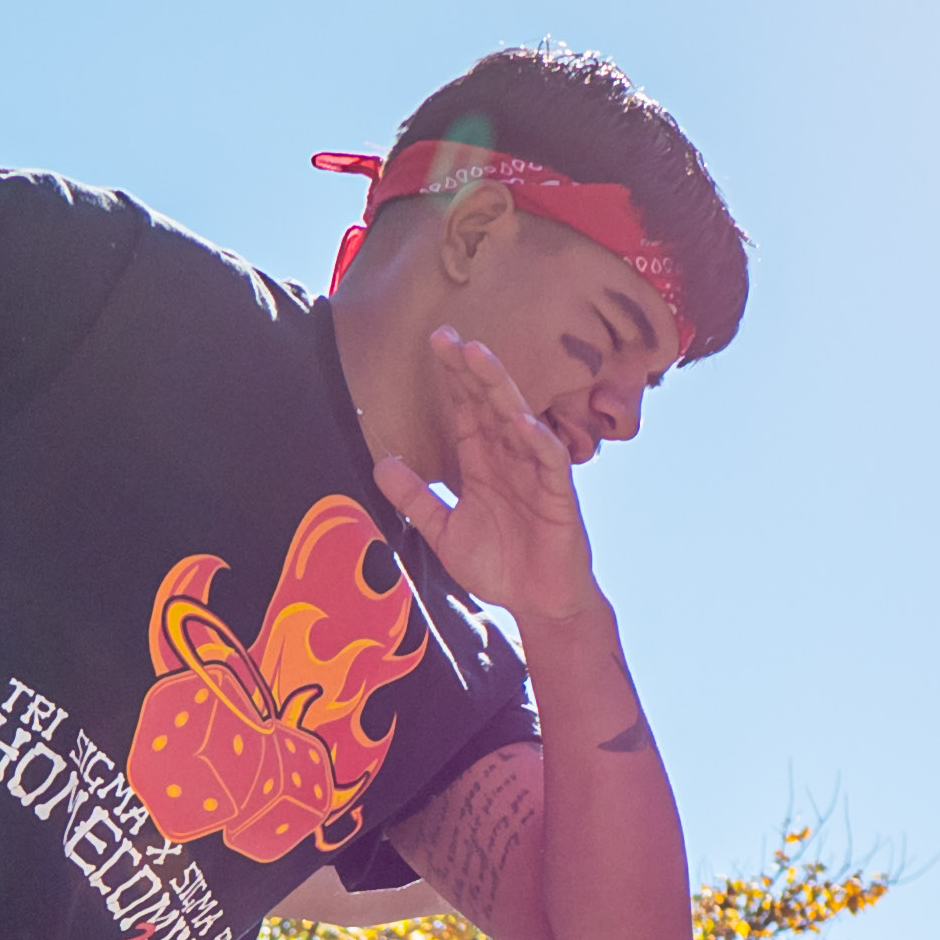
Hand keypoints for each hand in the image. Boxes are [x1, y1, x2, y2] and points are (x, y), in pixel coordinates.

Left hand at [399, 326, 604, 627]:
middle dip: (469, 369)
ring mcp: (535, 473)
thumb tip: (380, 463)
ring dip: (500, 388)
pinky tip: (521, 420)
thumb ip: (415, 498)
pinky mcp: (559, 495)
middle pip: (488, 403)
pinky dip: (537, 439)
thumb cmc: (499, 565)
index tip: (432, 344)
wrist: (537, 604)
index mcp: (482, 462)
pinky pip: (550, 461)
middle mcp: (509, 458)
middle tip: (446, 335)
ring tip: (479, 357)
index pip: (466, 409)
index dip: (451, 378)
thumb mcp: (444, 531)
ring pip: (518, 419)